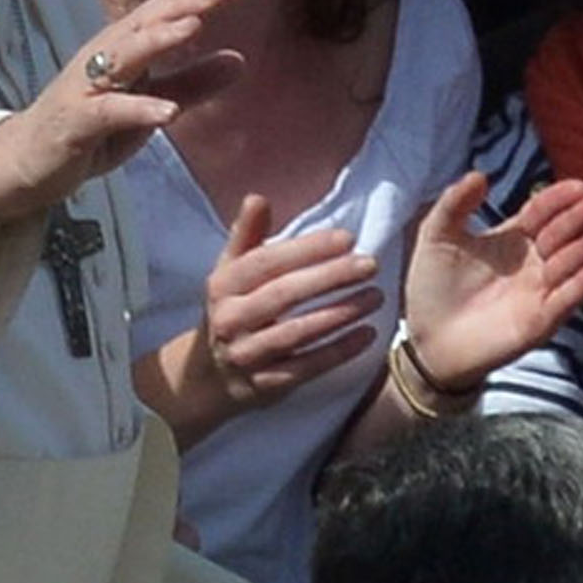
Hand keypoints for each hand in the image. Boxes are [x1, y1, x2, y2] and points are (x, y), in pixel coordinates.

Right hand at [0, 0, 242, 219]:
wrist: (26, 162)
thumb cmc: (91, 128)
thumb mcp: (149, 105)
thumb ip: (192, 84)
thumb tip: (240, 60)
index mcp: (124, 47)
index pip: (163, 9)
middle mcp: (103, 57)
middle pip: (147, 20)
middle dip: (187, 3)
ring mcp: (86, 87)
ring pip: (124, 55)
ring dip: (160, 39)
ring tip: (196, 27)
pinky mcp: (75, 122)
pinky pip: (108, 111)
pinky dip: (139, 109)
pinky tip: (170, 112)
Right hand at [195, 194, 383, 410]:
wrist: (207, 377)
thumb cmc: (231, 310)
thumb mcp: (229, 272)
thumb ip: (247, 235)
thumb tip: (257, 198)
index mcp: (224, 284)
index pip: (267, 262)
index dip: (307, 249)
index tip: (347, 238)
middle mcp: (231, 319)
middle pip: (284, 295)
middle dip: (330, 277)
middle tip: (370, 264)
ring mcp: (247, 354)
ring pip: (297, 332)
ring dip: (340, 314)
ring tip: (376, 297)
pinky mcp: (266, 385)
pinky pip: (306, 368)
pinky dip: (338, 352)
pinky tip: (367, 336)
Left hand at [400, 172, 582, 389]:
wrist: (427, 341)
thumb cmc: (433, 287)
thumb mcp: (437, 236)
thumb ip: (454, 203)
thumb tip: (480, 174)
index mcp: (513, 238)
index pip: (543, 211)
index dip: (561, 198)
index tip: (580, 185)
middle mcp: (533, 262)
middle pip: (565, 233)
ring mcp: (540, 291)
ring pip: (572, 262)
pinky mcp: (540, 322)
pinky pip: (568, 300)